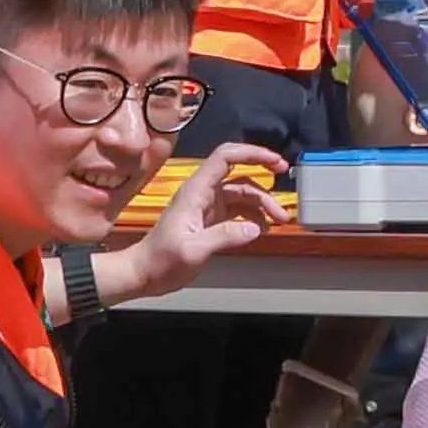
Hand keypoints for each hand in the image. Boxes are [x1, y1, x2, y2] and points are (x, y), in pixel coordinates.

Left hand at [95, 140, 291, 305]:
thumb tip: (254, 228)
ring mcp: (208, 207)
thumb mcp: (192, 250)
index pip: (225, 158)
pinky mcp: (211, 221)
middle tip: (282, 204)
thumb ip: (224, 237)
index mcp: (195, 192)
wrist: (144, 273)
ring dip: (263, 206)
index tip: (275, 162)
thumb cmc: (160, 260)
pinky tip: (261, 230)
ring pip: (243, 195)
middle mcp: (203, 194)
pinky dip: (253, 217)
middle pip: (241, 177)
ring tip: (277, 222)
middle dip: (265, 186)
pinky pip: (239, 212)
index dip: (252, 154)